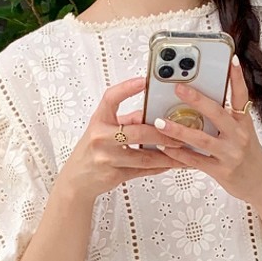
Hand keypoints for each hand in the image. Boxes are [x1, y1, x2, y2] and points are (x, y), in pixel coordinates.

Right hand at [60, 75, 174, 202]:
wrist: (78, 179)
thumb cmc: (93, 150)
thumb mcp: (104, 129)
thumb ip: (127, 120)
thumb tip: (150, 113)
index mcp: (99, 121)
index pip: (110, 99)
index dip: (126, 89)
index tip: (143, 81)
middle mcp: (101, 138)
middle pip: (137, 133)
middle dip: (162, 133)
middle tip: (179, 132)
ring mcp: (108, 158)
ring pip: (144, 156)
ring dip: (166, 154)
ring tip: (183, 150)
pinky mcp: (115, 175)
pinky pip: (143, 171)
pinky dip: (159, 167)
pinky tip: (172, 163)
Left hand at [153, 57, 261, 207]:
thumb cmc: (248, 156)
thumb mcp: (243, 132)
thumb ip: (227, 118)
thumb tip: (203, 101)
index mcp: (243, 122)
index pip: (242, 96)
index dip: (237, 77)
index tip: (231, 59)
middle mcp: (239, 136)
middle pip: (217, 113)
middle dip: (197, 99)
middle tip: (178, 87)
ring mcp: (230, 154)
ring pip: (202, 139)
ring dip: (179, 130)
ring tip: (160, 122)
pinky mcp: (221, 171)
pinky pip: (196, 161)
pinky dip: (179, 154)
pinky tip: (164, 146)